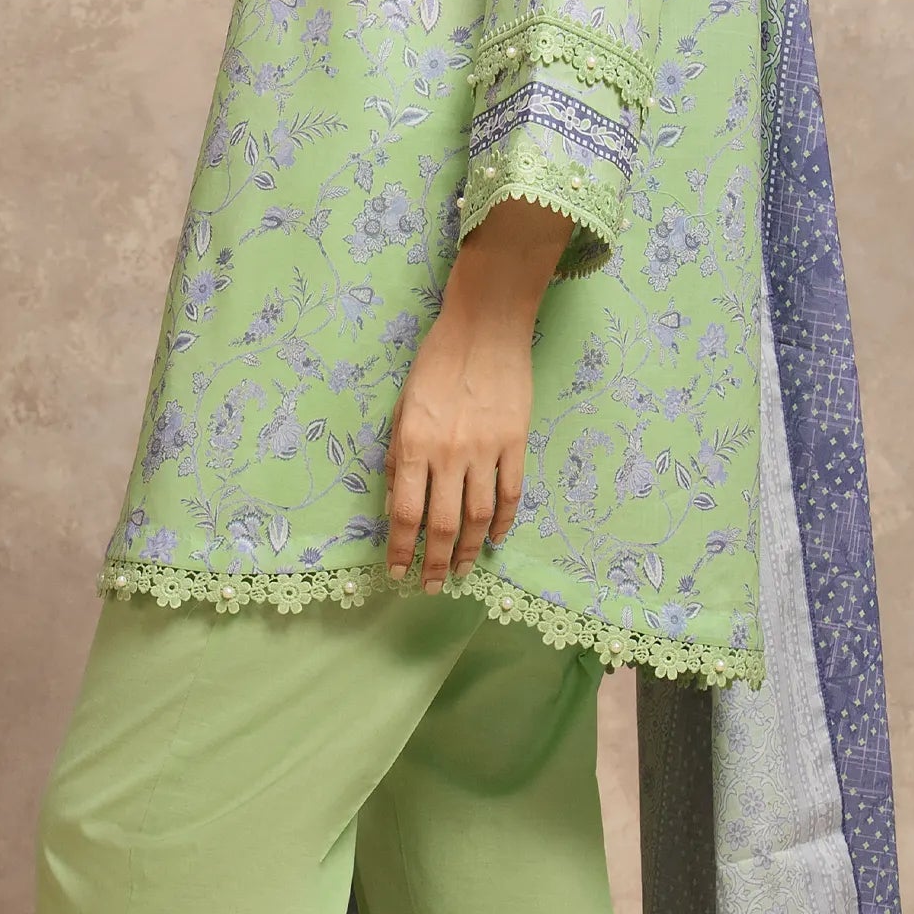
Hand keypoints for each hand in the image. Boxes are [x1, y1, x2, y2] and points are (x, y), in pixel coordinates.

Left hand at [384, 200, 573, 590]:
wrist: (485, 328)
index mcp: (414, 445)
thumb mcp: (402, 409)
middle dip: (435, 563)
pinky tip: (493, 539)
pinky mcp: (516, 443)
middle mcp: (450, 454)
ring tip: (460, 570)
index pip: (406, 514)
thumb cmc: (435, 364)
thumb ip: (398, 459)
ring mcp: (487, 450)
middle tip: (433, 586)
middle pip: (443, 525)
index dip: (401, 549)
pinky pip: (510, 493)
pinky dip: (503, 522)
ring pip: (478, 517)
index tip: (398, 572)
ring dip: (468, 550)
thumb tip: (398, 505)